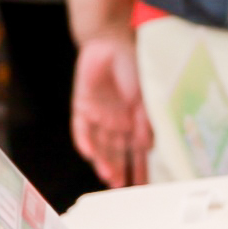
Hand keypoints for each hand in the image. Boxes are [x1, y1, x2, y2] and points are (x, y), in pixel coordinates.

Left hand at [72, 28, 150, 187]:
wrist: (110, 39)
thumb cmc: (134, 64)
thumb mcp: (146, 95)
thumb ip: (145, 122)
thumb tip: (145, 147)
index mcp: (135, 121)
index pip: (138, 152)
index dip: (140, 170)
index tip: (143, 187)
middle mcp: (117, 122)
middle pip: (118, 153)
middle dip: (121, 172)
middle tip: (123, 189)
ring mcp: (99, 116)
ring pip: (101, 146)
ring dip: (105, 162)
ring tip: (110, 177)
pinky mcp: (82, 107)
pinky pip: (81, 130)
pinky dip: (86, 142)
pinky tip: (90, 155)